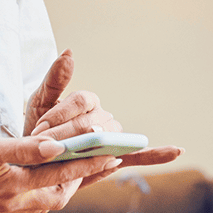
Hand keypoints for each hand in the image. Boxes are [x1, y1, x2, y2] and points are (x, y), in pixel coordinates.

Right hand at [0, 134, 119, 212]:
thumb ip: (23, 149)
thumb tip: (57, 147)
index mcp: (12, 188)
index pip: (60, 174)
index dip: (89, 163)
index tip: (112, 154)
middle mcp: (12, 205)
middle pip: (58, 196)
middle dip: (81, 180)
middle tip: (100, 162)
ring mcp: (2, 211)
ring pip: (44, 202)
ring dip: (62, 186)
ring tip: (78, 169)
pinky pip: (28, 203)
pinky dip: (43, 190)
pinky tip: (44, 179)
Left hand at [24, 49, 183, 187]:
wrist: (36, 160)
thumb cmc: (38, 130)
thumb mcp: (39, 103)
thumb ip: (55, 80)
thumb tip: (69, 52)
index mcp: (88, 101)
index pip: (82, 101)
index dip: (62, 114)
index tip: (41, 128)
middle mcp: (104, 117)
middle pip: (95, 122)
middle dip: (70, 134)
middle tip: (49, 146)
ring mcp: (112, 138)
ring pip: (111, 139)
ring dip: (98, 147)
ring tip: (86, 152)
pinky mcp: (116, 158)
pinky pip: (139, 155)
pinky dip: (157, 154)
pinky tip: (176, 151)